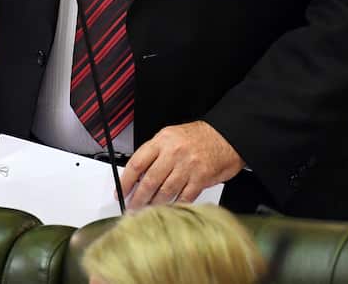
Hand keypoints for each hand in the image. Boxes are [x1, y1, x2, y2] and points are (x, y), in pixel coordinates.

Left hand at [119, 121, 243, 208]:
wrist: (227, 136)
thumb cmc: (199, 137)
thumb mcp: (172, 136)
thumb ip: (155, 153)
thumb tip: (138, 175)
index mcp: (163, 140)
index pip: (137, 163)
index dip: (126, 181)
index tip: (121, 192)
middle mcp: (174, 152)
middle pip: (149, 181)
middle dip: (138, 198)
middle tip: (132, 207)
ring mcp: (188, 166)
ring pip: (164, 191)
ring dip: (154, 204)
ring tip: (147, 211)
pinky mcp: (201, 178)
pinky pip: (183, 197)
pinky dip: (175, 206)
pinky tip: (169, 210)